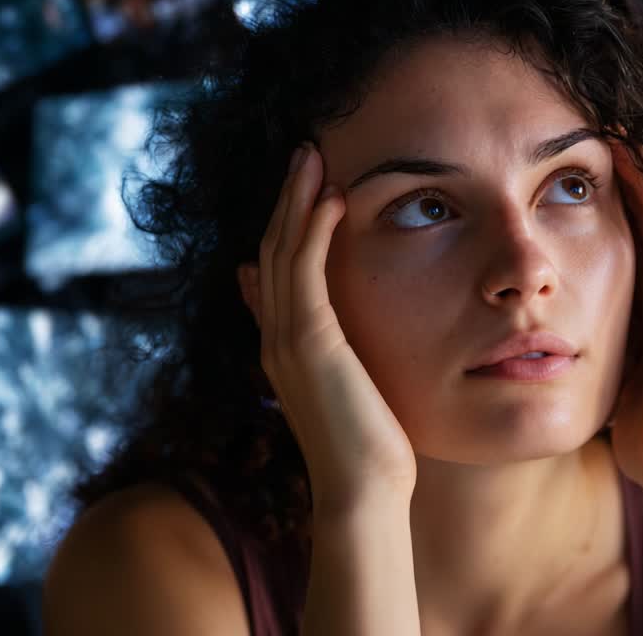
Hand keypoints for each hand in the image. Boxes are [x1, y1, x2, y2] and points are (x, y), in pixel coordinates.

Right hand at [239, 143, 415, 512]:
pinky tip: (333, 198)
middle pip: (273, 249)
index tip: (304, 184)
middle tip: (304, 151)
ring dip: (296, 200)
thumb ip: (331, 347)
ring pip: (282, 251)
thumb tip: (331, 328)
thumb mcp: (348, 385)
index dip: (285, 221)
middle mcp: (274, 336)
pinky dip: (313, 230)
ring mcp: (285, 338)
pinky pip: (305, 270)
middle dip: (287, 198)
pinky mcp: (308, 340)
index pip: (275, 268)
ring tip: (312, 156)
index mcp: (283, 344)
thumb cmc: (368, 445)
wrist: (363, 490)